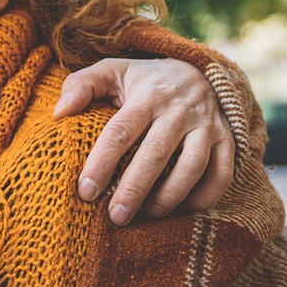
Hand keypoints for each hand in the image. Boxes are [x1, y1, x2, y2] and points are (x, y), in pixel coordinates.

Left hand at [54, 58, 233, 224]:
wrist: (197, 69)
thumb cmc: (143, 79)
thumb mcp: (112, 71)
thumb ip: (81, 85)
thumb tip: (58, 113)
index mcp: (147, 95)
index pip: (121, 131)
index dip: (102, 162)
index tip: (85, 191)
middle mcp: (179, 109)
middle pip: (156, 153)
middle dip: (134, 188)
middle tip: (116, 217)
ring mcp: (207, 125)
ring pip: (193, 165)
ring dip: (171, 195)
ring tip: (149, 214)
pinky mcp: (227, 139)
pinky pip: (222, 173)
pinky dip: (205, 196)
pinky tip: (182, 210)